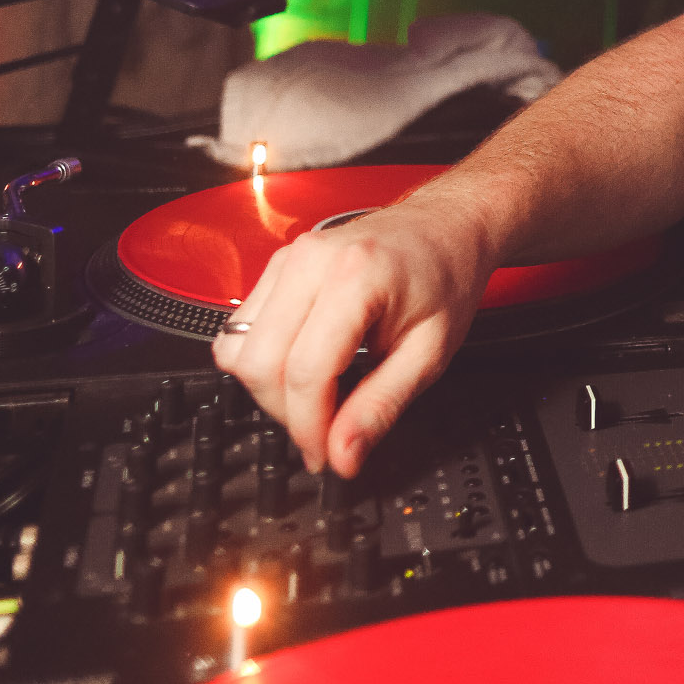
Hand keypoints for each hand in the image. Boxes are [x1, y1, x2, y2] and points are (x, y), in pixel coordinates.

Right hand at [211, 201, 489, 475]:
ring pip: (238, 349)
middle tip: (324, 433)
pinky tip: (303, 367)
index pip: (304, 370)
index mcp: (356, 275)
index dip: (309, 427)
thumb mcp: (431, 352)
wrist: (446, 227)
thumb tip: (344, 456)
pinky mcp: (277, 266)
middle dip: (286, 413)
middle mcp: (311, 260)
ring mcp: (288, 259)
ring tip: (316, 399)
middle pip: (259, 363)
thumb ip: (381, 406)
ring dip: (268, 390)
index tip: (326, 456)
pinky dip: (262, 361)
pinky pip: (241, 329)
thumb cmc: (445, 276)